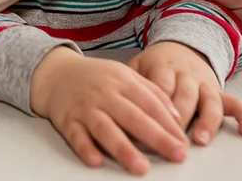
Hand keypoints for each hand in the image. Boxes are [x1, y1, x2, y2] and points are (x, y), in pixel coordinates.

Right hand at [30, 47, 188, 175]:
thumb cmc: (97, 78)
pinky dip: (86, 148)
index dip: (168, 123)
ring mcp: (85, 107)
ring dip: (123, 148)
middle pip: (132, 116)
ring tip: (141, 167)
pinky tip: (97, 161)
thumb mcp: (125, 75)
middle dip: (156, 137)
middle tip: (177, 155)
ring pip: (105, 128)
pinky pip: (76, 136)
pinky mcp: (67, 120)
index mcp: (122, 81)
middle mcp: (105, 94)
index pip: (150, 102)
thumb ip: (151, 92)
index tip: (184, 143)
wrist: (57, 73)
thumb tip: (176, 117)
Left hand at [128, 42, 241, 145]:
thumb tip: (114, 105)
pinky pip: (234, 101)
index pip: (159, 87)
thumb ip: (130, 82)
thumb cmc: (154, 64)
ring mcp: (203, 83)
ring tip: (200, 140)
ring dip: (206, 121)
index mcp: (162, 67)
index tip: (149, 126)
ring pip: (208, 100)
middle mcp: (185, 74)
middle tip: (173, 141)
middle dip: (179, 120)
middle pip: (183, 96)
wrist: (180, 44)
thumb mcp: (138, 65)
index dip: (155, 106)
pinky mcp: (218, 90)